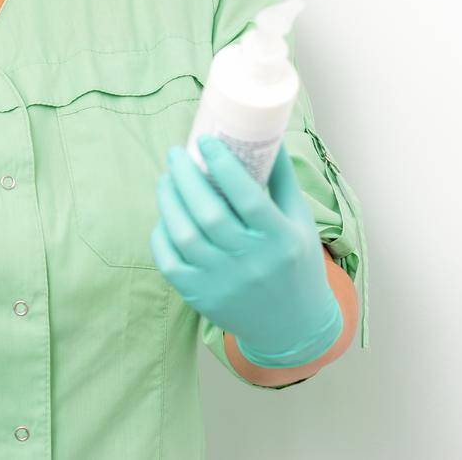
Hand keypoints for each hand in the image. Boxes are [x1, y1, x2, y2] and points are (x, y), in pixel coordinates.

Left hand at [150, 135, 342, 367]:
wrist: (293, 326)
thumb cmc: (296, 262)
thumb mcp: (299, 220)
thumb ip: (282, 178)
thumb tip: (266, 134)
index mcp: (280, 239)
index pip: (247, 197)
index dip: (222, 165)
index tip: (205, 140)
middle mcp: (252, 263)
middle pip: (208, 213)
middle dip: (185, 176)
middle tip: (176, 154)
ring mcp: (224, 282)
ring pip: (184, 235)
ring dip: (169, 200)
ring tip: (167, 179)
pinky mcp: (202, 297)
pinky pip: (170, 262)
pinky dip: (162, 235)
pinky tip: (165, 216)